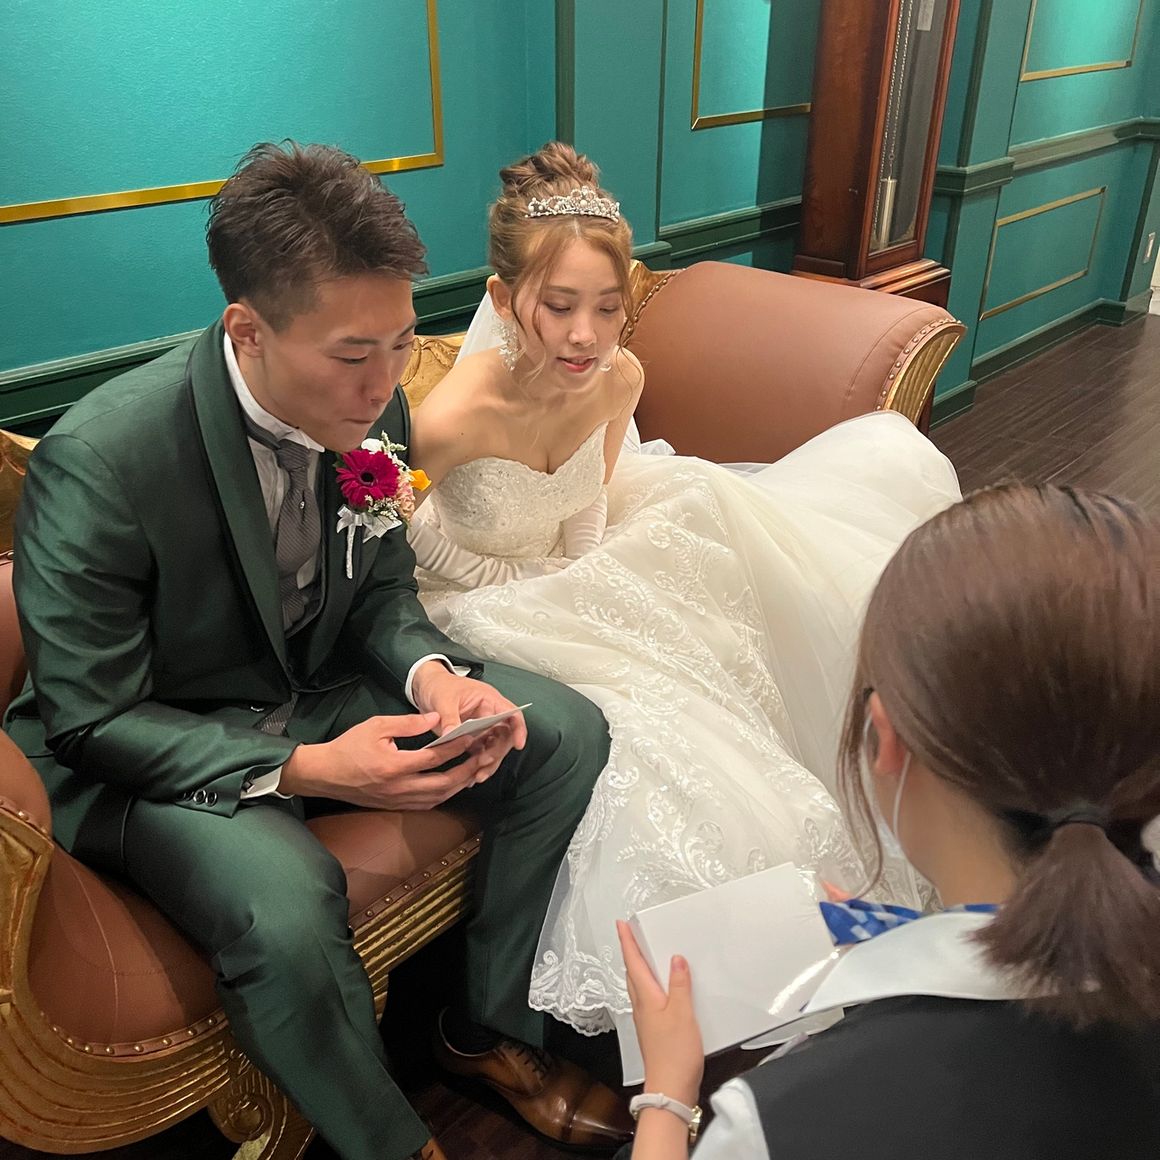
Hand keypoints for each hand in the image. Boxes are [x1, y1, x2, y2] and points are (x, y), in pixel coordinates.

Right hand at [280, 712, 496, 809]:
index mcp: (394, 766)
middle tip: (481, 758)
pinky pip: (426, 804)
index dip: (455, 747)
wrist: (324, 774)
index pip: (434, 757)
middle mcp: (399, 787)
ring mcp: (397, 800)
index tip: (471, 736)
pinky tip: (452, 785)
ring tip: (473, 771)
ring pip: (437, 798)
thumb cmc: (349, 746)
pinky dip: (443, 795)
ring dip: (458, 786)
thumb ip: (408, 723)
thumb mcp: (376, 726)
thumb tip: (436, 719)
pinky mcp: (395, 806)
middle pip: (442, 784)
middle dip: (465, 771)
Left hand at [410, 662, 526, 774]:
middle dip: (497, 753)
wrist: (427, 689)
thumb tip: (452, 733)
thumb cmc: (440, 686)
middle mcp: (489, 715)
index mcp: (488, 700)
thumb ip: (449, 717)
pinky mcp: (471, 739)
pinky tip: (470, 777)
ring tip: (476, 777)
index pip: (511, 714)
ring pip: (493, 749)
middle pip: (503, 737)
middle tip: (483, 764)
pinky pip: (479, 754)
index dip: (518, 729)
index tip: (518, 744)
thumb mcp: (443, 699)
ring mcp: (481, 728)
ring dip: (488, 764)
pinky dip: (476, 766)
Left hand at [616, 920, 703, 1106]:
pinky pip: (648, 999)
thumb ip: (679, 985)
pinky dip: (650, 986)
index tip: (621, 924)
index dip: (627, 942)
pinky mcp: (653, 1030)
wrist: (670, 1090)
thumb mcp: (683, 1013)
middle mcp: (641, 1007)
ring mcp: (646, 1020)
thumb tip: (675, 959)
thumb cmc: (674, 1055)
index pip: (633, 962)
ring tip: (644, 955)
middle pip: (632, 973)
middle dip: (631, 952)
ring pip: (638, 986)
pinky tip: (661, 989)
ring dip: (639, 968)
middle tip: (631, 935)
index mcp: (646, 997)